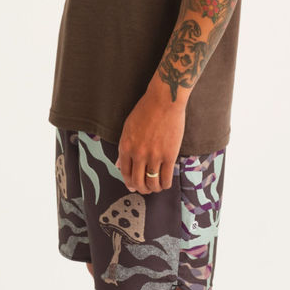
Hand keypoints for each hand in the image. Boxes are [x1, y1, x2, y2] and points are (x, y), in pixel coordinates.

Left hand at [117, 79, 185, 193]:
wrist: (164, 100)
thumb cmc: (146, 110)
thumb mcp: (128, 127)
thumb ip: (124, 147)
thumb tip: (119, 164)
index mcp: (125, 147)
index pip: (125, 173)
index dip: (130, 183)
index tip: (134, 186)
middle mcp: (138, 154)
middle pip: (138, 182)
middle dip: (142, 189)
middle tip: (146, 189)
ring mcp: (154, 156)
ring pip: (152, 183)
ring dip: (154, 189)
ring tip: (157, 186)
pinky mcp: (169, 156)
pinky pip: (166, 179)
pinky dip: (165, 185)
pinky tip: (166, 182)